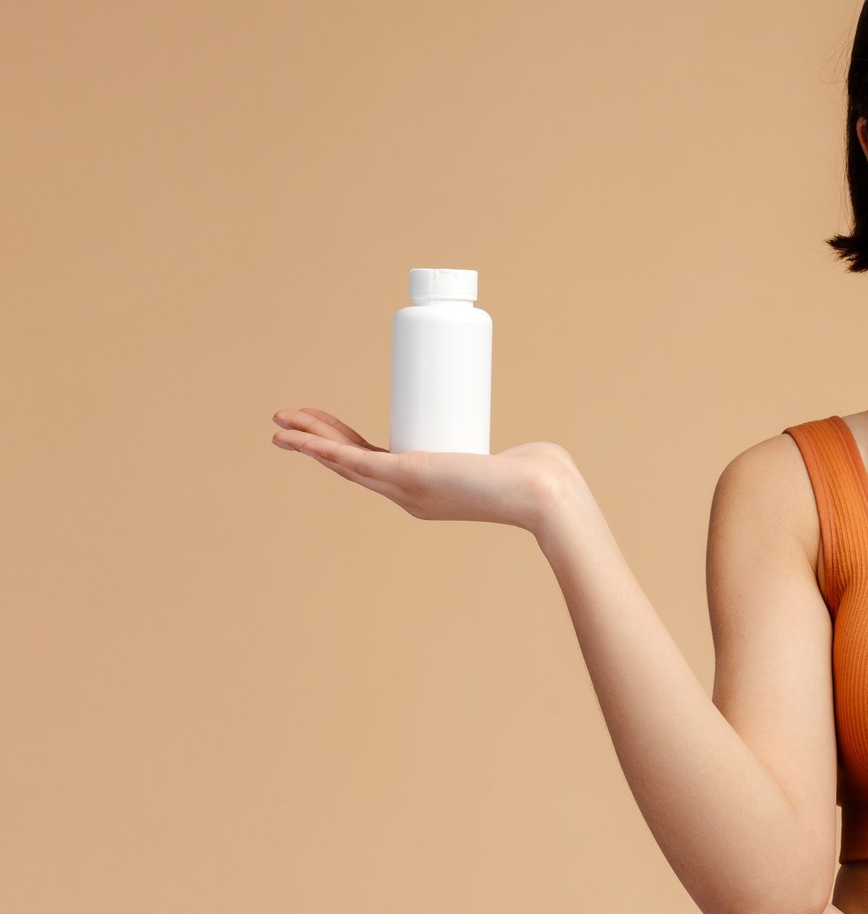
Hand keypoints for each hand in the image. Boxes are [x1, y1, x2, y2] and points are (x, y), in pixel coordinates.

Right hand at [270, 407, 573, 531]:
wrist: (542, 492)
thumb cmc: (535, 475)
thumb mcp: (502, 460)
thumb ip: (499, 446)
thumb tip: (501, 430)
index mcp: (421, 491)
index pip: (372, 461)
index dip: (343, 440)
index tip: (326, 420)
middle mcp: (407, 495)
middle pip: (349, 460)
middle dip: (314, 438)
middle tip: (287, 418)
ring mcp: (404, 488)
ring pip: (342, 460)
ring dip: (307, 440)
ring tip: (279, 422)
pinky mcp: (408, 474)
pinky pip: (351, 461)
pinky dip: (318, 449)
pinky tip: (294, 438)